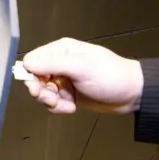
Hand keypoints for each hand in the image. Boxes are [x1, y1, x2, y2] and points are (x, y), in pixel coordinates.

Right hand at [23, 38, 143, 113]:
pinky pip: (53, 103)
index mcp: (61, 51)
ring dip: (50, 101)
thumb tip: (27, 64)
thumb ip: (52, 64)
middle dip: (40, 91)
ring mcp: (63, 80)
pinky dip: (58, 108)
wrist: (131, 94)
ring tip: (64, 104)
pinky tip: (71, 108)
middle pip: (35, 78)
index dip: (31, 74)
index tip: (36, 86)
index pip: (33, 60)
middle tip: (50, 98)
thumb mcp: (81, 67)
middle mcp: (59, 64)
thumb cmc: (111, 75)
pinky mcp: (67, 95)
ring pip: (42, 93)